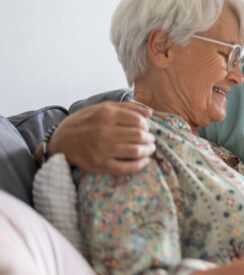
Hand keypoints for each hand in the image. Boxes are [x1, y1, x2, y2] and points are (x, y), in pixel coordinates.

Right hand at [41, 101, 155, 174]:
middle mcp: (105, 131)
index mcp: (106, 115)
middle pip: (139, 136)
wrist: (60, 141)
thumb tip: (149, 112)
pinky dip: (139, 165)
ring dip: (148, 151)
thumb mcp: (102, 108)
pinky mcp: (100, 164)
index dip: (146, 126)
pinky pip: (125, 167)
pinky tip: (143, 162)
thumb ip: (127, 107)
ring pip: (135, 151)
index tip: (146, 129)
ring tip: (150, 149)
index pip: (137, 120)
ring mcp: (102, 149)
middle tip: (150, 140)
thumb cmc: (84, 122)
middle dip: (149, 139)